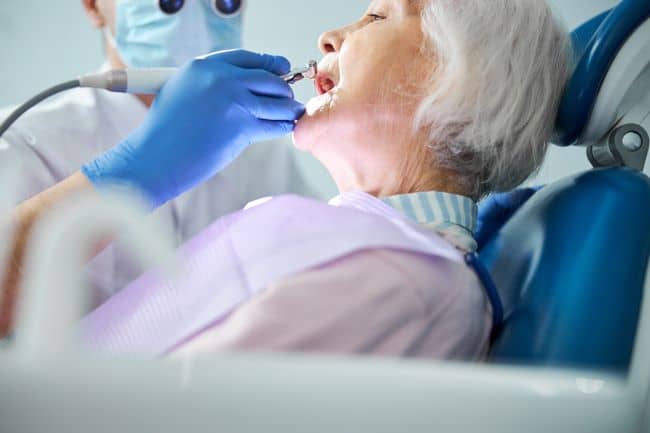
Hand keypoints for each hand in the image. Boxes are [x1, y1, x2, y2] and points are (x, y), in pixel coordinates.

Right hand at [82, 49, 304, 207]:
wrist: (156, 157)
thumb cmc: (166, 131)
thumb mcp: (182, 91)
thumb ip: (211, 83)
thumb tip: (244, 85)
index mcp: (204, 66)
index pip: (247, 58)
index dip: (269, 64)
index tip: (282, 68)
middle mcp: (221, 78)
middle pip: (268, 78)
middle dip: (283, 89)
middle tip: (288, 98)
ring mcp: (233, 101)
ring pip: (276, 102)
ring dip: (288, 109)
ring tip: (292, 113)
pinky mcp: (242, 126)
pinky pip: (274, 124)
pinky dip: (283, 126)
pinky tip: (285, 127)